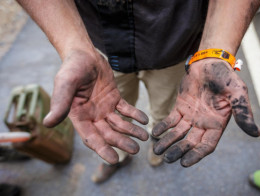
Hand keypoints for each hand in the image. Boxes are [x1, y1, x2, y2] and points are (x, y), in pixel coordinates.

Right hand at [43, 49, 148, 163]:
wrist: (84, 53)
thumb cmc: (72, 68)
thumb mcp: (65, 84)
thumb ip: (60, 103)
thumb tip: (47, 123)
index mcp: (79, 116)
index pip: (91, 137)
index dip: (102, 149)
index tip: (114, 160)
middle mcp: (92, 115)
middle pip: (108, 133)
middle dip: (121, 142)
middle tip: (135, 150)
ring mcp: (104, 108)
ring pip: (119, 124)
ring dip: (131, 131)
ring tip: (144, 136)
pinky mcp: (114, 98)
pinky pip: (126, 109)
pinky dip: (135, 114)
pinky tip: (144, 119)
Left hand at [152, 58, 259, 166]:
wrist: (209, 62)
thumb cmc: (225, 77)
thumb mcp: (237, 94)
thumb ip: (243, 113)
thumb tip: (256, 133)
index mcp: (217, 124)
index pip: (206, 145)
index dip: (196, 155)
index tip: (183, 163)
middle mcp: (204, 123)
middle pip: (190, 142)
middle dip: (178, 151)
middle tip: (166, 159)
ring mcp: (191, 116)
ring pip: (178, 133)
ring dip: (168, 142)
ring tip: (157, 150)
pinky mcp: (180, 107)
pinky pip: (170, 120)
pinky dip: (163, 126)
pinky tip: (155, 132)